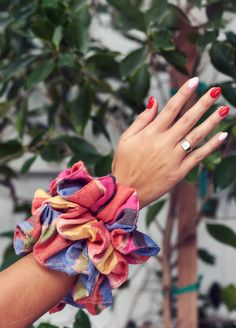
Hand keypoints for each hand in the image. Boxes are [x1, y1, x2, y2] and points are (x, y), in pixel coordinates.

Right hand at [112, 77, 228, 207]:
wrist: (126, 192)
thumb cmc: (124, 163)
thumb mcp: (126, 138)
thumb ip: (142, 119)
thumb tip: (154, 100)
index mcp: (151, 133)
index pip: (171, 108)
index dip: (183, 93)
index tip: (195, 80)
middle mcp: (164, 143)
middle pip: (188, 119)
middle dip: (203, 103)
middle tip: (216, 90)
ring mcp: (174, 158)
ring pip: (196, 136)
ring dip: (212, 121)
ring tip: (224, 108)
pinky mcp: (179, 171)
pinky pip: (198, 156)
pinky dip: (211, 146)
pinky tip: (222, 135)